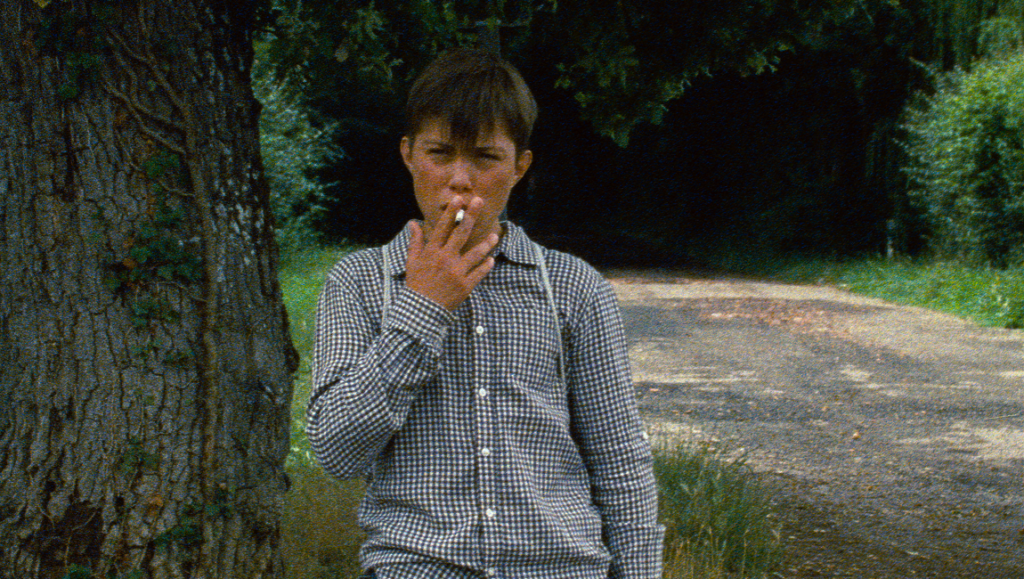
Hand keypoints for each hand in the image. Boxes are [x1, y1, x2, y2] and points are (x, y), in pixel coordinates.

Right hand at [405, 196, 498, 310]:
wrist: (421, 309)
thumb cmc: (416, 283)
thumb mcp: (412, 261)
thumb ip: (415, 241)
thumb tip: (413, 223)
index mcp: (432, 252)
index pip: (443, 227)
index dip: (451, 212)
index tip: (459, 199)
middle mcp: (446, 259)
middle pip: (461, 233)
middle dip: (471, 216)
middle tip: (480, 201)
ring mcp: (457, 272)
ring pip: (476, 253)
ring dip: (487, 243)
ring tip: (495, 236)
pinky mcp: (466, 285)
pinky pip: (479, 272)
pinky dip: (486, 265)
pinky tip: (491, 259)